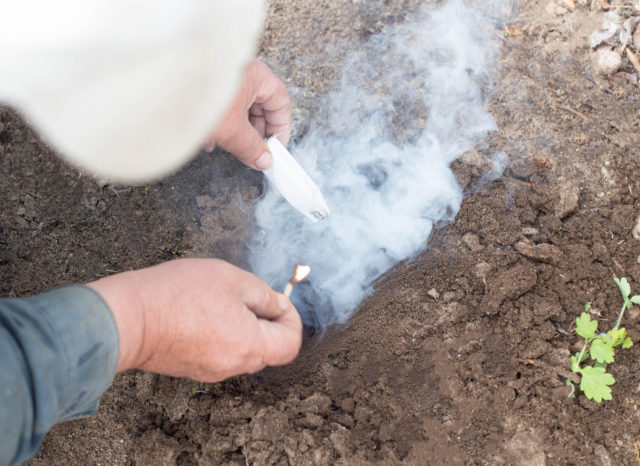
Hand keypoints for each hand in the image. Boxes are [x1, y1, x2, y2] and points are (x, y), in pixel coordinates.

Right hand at [87, 258, 301, 381]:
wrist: (127, 318)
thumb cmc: (178, 294)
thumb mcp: (231, 279)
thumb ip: (263, 294)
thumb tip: (279, 306)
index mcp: (250, 346)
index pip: (291, 344)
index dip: (291, 318)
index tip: (276, 299)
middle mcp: (234, 366)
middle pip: (269, 348)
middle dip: (267, 320)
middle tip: (246, 294)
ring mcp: (212, 371)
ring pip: (243, 349)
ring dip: (243, 325)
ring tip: (219, 299)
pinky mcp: (193, 368)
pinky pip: (221, 351)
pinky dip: (222, 333)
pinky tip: (202, 311)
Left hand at [206, 59, 291, 170]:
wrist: (156, 92)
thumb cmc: (198, 99)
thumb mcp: (232, 130)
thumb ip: (252, 148)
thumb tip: (264, 160)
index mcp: (255, 75)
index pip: (280, 101)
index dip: (281, 127)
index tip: (276, 148)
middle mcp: (240, 72)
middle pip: (260, 104)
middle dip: (257, 132)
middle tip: (255, 152)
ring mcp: (220, 77)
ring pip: (238, 106)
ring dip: (237, 131)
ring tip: (230, 147)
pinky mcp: (202, 87)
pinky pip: (220, 106)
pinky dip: (220, 124)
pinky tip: (209, 141)